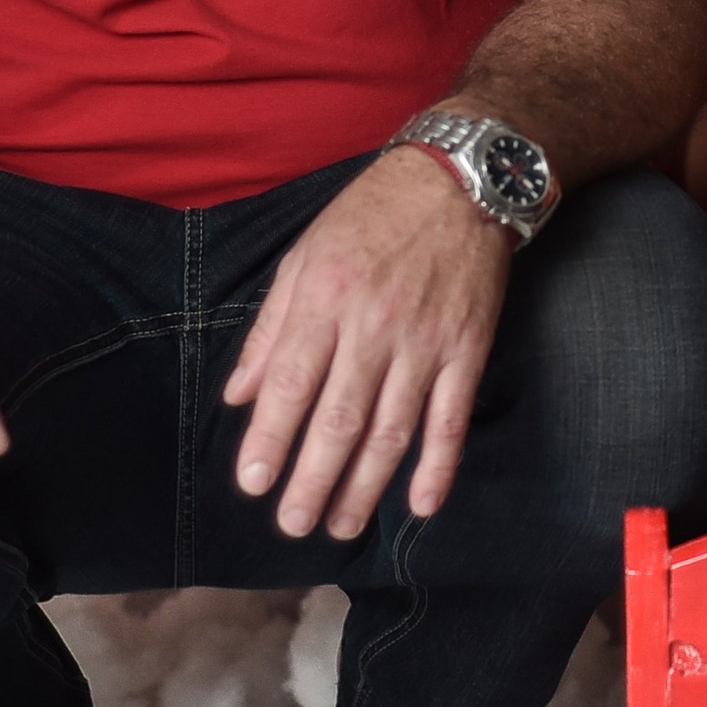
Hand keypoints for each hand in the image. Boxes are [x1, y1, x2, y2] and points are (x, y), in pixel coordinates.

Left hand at [224, 148, 509, 538]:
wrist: (460, 180)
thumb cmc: (372, 215)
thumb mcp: (305, 255)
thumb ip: (270, 328)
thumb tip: (238, 395)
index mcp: (324, 299)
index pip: (289, 384)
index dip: (270, 439)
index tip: (252, 484)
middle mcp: (372, 326)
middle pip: (338, 421)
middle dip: (312, 480)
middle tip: (293, 524)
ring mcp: (425, 341)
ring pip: (391, 430)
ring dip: (365, 487)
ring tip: (341, 526)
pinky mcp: (468, 348)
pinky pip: (451, 417)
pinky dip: (438, 464)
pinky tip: (422, 504)